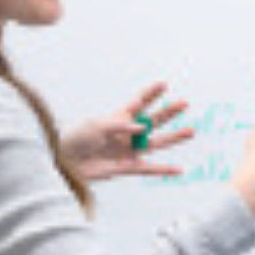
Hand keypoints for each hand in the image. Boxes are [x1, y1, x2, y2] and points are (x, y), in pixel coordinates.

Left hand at [61, 82, 194, 182]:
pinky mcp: (126, 167)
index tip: (163, 84)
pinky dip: (163, 170)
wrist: (63, 163)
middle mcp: (127, 133)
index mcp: (118, 118)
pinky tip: (178, 170)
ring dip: (174, 138)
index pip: (138, 103)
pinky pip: (149, 168)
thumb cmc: (76, 140)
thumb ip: (120, 126)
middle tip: (184, 103)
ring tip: (190, 131)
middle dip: (168, 112)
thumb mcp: (96, 126)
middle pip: (153, 121)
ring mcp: (128, 150)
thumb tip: (142, 128)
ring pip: (156, 143)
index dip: (150, 94)